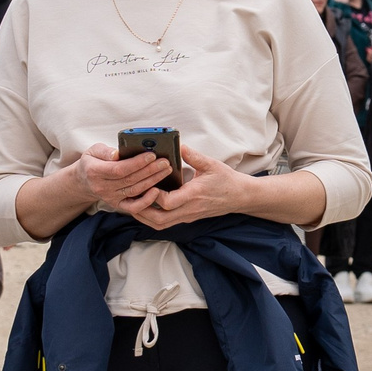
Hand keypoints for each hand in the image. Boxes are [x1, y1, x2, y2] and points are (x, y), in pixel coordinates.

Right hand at [71, 141, 175, 215]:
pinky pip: (133, 207)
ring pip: (135, 190)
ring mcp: (111, 198)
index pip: (119, 169)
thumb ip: (105, 151)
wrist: (85, 180)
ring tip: (166, 170)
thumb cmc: (93, 162)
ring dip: (153, 180)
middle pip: (130, 179)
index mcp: (94, 172)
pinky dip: (146, 201)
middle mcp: (102, 187)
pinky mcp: (117, 204)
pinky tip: (157, 191)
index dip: (137, 163)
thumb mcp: (93, 151)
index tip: (152, 155)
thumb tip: (117, 153)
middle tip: (165, 162)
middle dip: (150, 170)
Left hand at [128, 142, 250, 229]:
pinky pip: (166, 223)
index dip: (154, 196)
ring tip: (133, 204)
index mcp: (194, 195)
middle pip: (160, 219)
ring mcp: (188, 216)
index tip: (147, 184)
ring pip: (161, 224)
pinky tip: (145, 207)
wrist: (240, 197)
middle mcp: (189, 209)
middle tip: (132, 198)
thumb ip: (193, 156)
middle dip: (142, 211)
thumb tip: (179, 146)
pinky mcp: (187, 217)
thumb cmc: (226, 180)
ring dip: (145, 217)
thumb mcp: (211, 164)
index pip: (169, 203)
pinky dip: (152, 218)